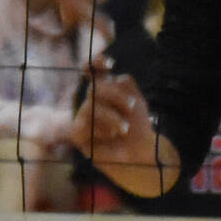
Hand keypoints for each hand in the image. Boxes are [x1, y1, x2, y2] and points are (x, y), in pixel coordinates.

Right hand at [68, 60, 165, 195]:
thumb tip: (113, 75)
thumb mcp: (137, 104)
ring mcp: (84, 117)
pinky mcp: (78, 134)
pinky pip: (84, 125)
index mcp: (105, 90)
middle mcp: (92, 101)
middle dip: (115, 96)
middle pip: (95, 89)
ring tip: (125, 129)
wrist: (141, 157)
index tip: (110, 63)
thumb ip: (125, 85)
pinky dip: (100, 129)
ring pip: (90, 106)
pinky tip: (112, 136)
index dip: (96, 63)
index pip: (93, 70)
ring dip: (110, 116)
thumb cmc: (139, 130)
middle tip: (133, 107)